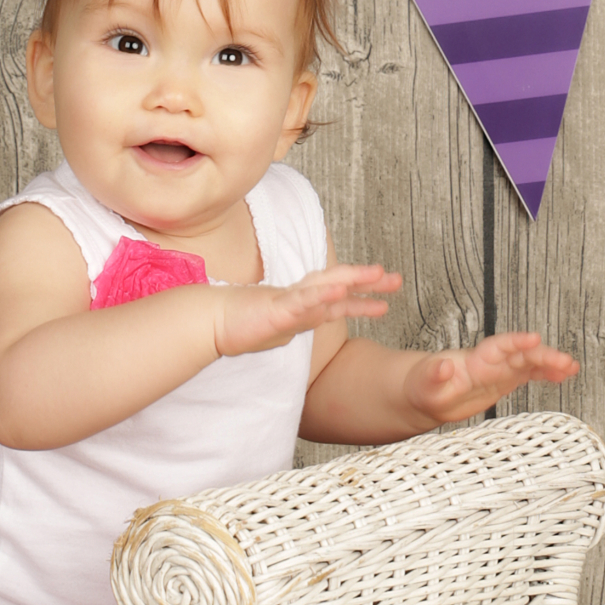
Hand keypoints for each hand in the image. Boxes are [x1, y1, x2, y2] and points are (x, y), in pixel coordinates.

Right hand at [214, 263, 402, 358]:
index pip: (336, 298)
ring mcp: (288, 302)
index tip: (385, 295)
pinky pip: (303, 302)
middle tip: (396, 278)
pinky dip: (322, 296)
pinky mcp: (275, 310)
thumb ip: (290, 326)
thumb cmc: (236, 325)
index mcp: (300, 306)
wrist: (208, 322)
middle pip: (339, 286)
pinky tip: (339, 291)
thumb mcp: (273, 329)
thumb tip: (300, 328)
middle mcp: (298, 299)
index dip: (361, 296)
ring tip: (378, 274)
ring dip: (353, 280)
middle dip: (368, 282)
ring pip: (326, 288)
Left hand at [404, 332, 578, 423]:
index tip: (533, 339)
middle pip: (521, 354)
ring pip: (529, 363)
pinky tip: (564, 376)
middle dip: (543, 356)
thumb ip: (435, 373)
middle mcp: (491, 362)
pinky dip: (546, 374)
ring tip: (572, 368)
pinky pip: (529, 374)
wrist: (427, 393)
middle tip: (565, 362)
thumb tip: (444, 365)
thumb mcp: (424, 383)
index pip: (500, 346)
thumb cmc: (423, 386)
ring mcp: (500, 371)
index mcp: (474, 360)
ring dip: (550, 364)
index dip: (517, 342)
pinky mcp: (504, 381)